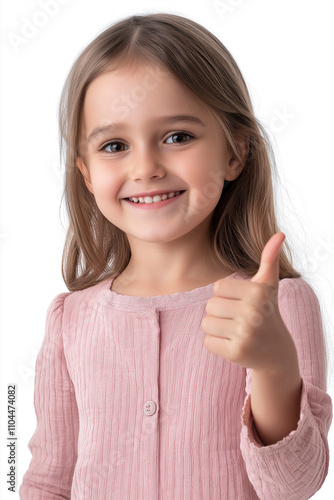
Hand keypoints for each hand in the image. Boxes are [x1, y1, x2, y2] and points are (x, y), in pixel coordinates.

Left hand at [202, 232, 296, 371]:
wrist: (277, 352)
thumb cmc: (266, 311)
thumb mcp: (268, 286)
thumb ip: (269, 259)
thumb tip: (279, 234)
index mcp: (257, 292)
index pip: (217, 288)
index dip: (226, 296)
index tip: (241, 303)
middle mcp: (253, 312)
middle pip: (210, 306)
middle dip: (220, 312)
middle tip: (239, 319)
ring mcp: (244, 334)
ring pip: (206, 323)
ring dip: (217, 328)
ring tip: (235, 331)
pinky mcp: (236, 352)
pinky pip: (208, 342)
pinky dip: (217, 344)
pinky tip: (234, 344)